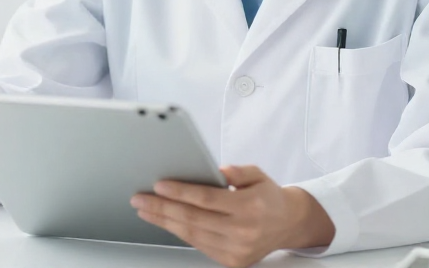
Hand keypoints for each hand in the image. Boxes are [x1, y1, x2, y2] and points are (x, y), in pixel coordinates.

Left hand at [130, 165, 334, 267]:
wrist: (288, 224)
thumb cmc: (268, 195)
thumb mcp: (257, 174)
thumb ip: (237, 171)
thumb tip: (214, 170)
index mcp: (250, 207)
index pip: (207, 199)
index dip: (180, 192)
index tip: (159, 185)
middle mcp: (243, 231)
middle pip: (193, 219)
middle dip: (162, 207)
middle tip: (140, 198)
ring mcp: (237, 250)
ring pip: (192, 235)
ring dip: (164, 221)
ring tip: (145, 209)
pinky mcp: (232, 261)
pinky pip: (198, 245)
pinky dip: (178, 232)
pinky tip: (165, 221)